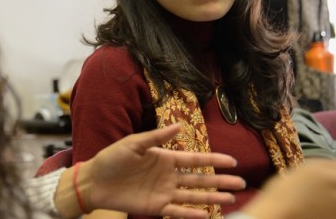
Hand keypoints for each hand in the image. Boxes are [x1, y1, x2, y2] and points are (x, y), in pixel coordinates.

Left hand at [79, 124, 245, 217]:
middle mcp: (169, 176)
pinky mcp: (155, 207)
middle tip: (241, 184)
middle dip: (221, 181)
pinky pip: (177, 211)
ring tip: (231, 200)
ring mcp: (164, 192)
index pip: (195, 159)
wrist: (94, 181)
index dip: (214, 160)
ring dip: (212, 198)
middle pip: (201, 179)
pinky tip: (207, 215)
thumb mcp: (133, 143)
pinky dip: (191, 214)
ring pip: (194, 196)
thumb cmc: (111, 158)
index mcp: (165, 158)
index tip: (232, 161)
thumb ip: (157, 137)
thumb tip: (179, 125)